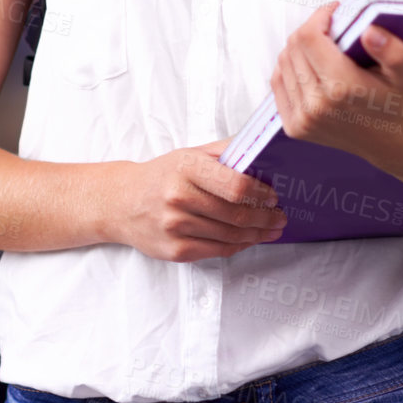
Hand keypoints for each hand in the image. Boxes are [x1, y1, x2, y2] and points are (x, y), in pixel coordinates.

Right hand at [110, 142, 287, 261]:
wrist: (122, 203)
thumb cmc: (162, 176)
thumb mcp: (190, 154)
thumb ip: (225, 152)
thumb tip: (263, 152)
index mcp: (186, 168)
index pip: (235, 185)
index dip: (261, 195)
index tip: (274, 197)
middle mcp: (178, 197)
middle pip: (236, 214)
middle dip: (265, 218)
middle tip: (280, 217)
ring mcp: (175, 226)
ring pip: (230, 236)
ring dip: (257, 234)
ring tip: (271, 230)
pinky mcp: (175, 250)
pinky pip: (218, 251)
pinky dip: (239, 246)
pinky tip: (248, 240)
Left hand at [270, 0, 402, 169]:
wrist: (396, 144)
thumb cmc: (402, 105)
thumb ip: (391, 51)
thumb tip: (369, 31)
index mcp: (341, 87)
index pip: (309, 37)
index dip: (319, 17)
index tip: (334, 12)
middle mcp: (316, 105)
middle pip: (294, 47)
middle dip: (310, 30)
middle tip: (331, 28)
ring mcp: (303, 119)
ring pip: (283, 63)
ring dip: (299, 48)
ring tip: (322, 46)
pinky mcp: (296, 127)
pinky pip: (279, 84)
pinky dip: (289, 68)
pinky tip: (308, 65)